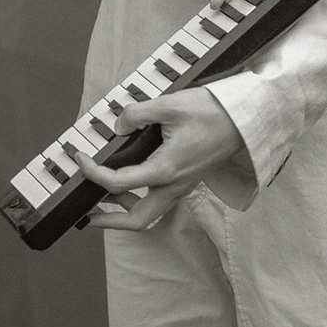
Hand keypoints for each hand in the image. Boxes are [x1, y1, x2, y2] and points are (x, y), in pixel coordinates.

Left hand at [74, 88, 243, 230]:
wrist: (246, 118)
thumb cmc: (213, 112)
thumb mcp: (169, 105)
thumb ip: (136, 114)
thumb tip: (118, 125)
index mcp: (165, 170)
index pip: (118, 183)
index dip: (92, 172)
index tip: (80, 158)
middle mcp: (174, 186)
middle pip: (137, 220)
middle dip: (109, 222)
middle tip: (87, 215)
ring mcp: (182, 187)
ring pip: (150, 213)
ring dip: (124, 211)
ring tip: (103, 198)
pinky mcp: (187, 181)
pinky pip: (159, 200)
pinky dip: (140, 198)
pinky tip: (130, 182)